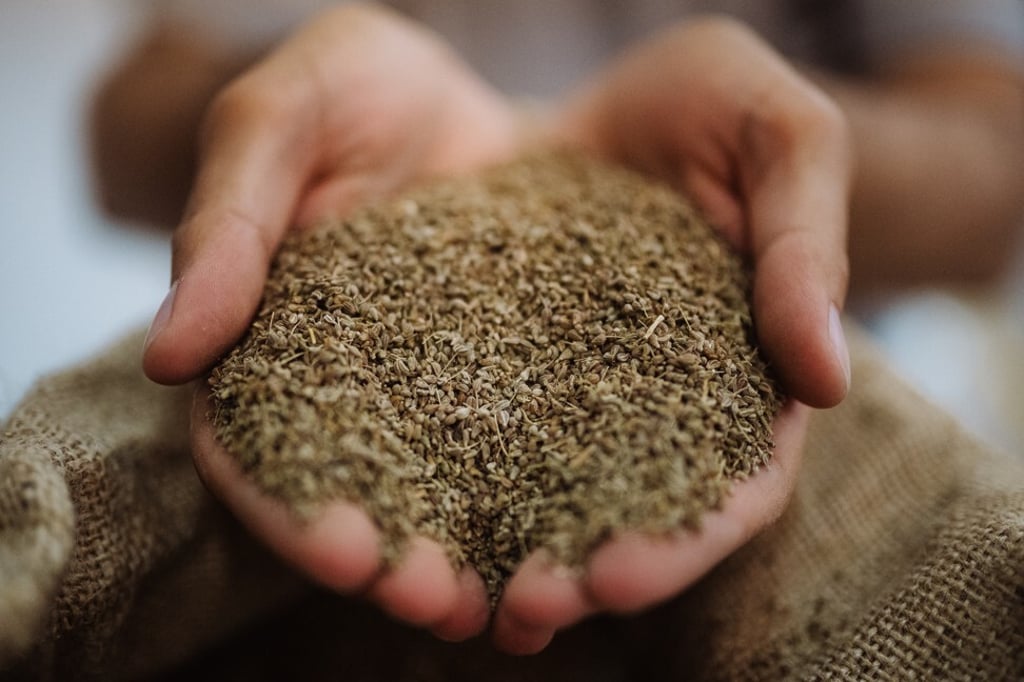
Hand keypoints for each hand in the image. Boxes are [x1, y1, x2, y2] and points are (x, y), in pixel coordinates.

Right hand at [147, 4, 522, 640]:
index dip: (293, 514)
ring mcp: (442, 391)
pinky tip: (589, 525)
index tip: (349, 550)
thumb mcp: (280, 121)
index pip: (261, 456)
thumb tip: (170, 355)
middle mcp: (357, 389)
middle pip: (362, 497)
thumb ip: (226, 225)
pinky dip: (549, 492)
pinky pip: (532, 443)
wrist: (464, 84)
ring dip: (474, 555)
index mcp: (274, 347)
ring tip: (517, 603)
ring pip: (449, 493)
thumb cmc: (352, 89)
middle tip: (440, 600)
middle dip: (395, 562)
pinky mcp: (519, 377)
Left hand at [491, 17, 852, 652]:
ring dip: (494, 547)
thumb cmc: (721, 108)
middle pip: (625, 514)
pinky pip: (462, 417)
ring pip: (536, 488)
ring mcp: (568, 389)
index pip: (731, 488)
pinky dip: (432, 466)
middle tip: (521, 608)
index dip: (682, 541)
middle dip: (577, 573)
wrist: (616, 93)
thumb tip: (827, 379)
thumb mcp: (783, 140)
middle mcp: (651, 405)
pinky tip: (385, 498)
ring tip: (438, 590)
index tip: (615, 575)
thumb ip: (808, 247)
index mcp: (742, 378)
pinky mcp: (493, 356)